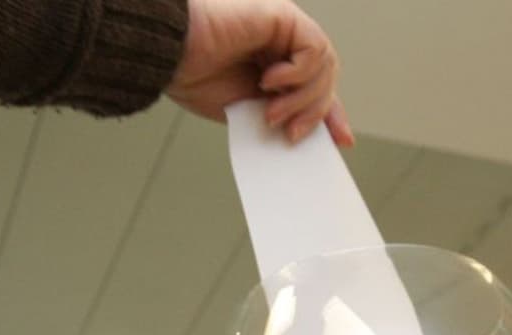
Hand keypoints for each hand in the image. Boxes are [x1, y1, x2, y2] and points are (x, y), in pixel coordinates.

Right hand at [168, 0, 354, 145]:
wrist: (170, 56)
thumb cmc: (195, 76)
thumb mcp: (247, 110)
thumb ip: (279, 115)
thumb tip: (307, 134)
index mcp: (274, 63)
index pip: (316, 87)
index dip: (332, 114)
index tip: (342, 142)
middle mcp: (283, 43)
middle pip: (326, 79)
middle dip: (315, 113)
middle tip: (293, 134)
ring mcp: (285, 28)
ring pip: (325, 67)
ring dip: (302, 99)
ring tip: (272, 112)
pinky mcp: (283, 16)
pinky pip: (314, 50)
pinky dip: (297, 73)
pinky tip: (269, 79)